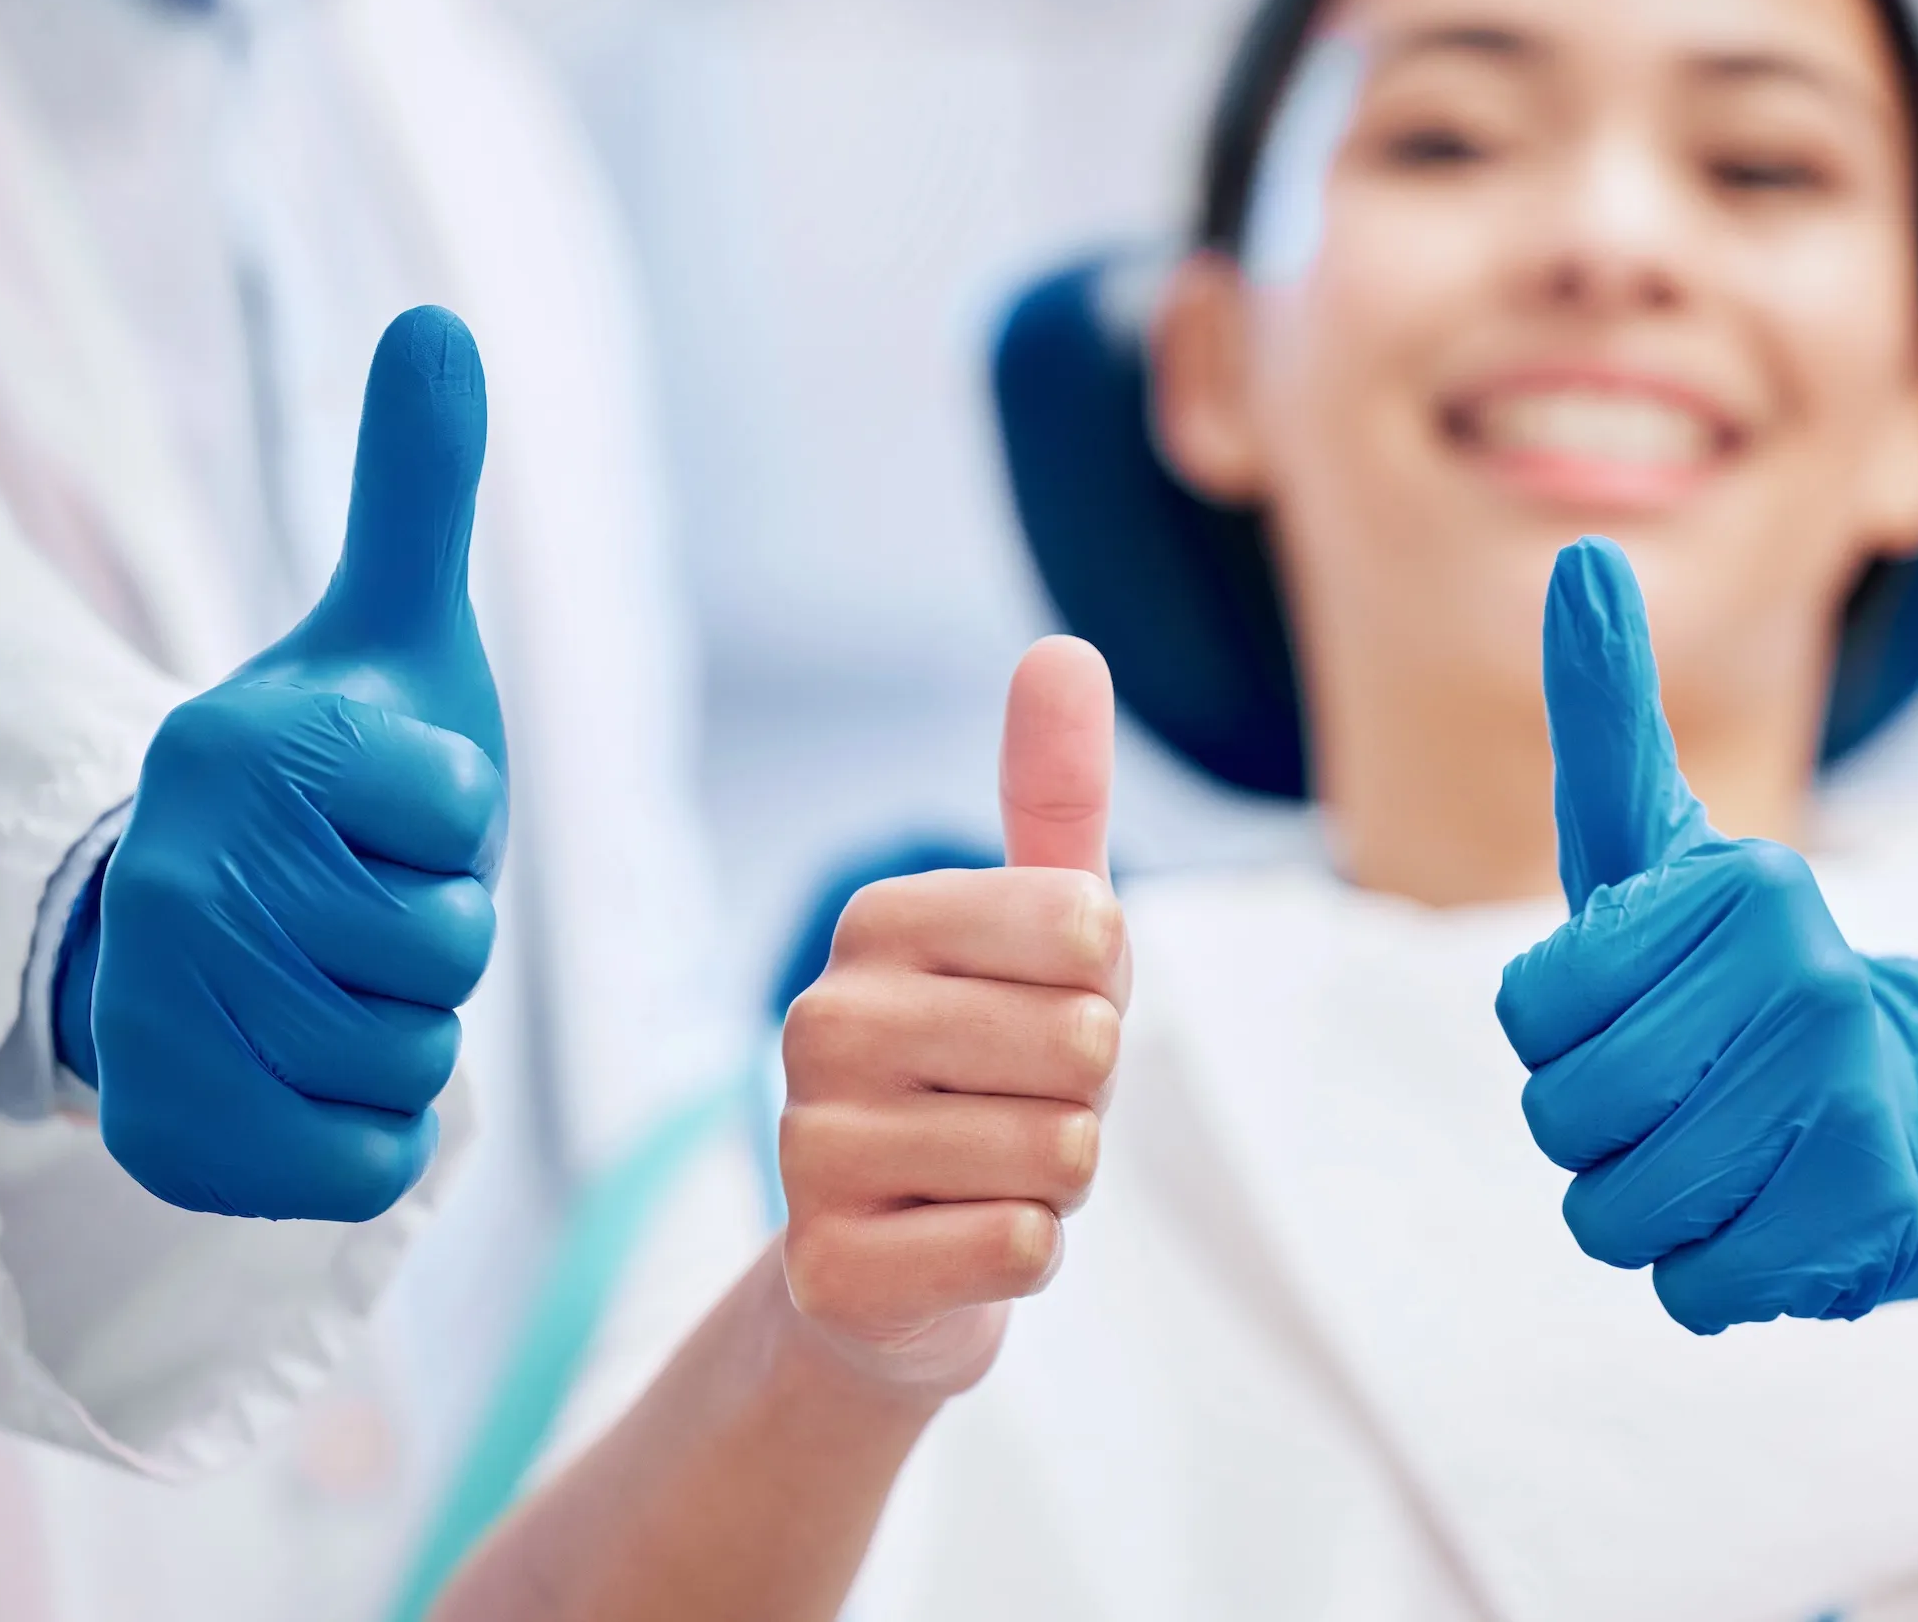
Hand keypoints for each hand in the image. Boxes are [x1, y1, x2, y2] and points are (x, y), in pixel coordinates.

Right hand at [57, 307, 508, 1221]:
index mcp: (246, 746)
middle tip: (365, 906)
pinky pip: (370, 1162)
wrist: (207, 928)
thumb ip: (414, 489)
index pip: (462, 815)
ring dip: (409, 1029)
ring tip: (337, 980)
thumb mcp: (389, 632)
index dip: (458, 824)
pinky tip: (313, 1068)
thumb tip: (438, 320)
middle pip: (447, 949)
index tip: (392, 809)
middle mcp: (185, 877)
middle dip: (437, 935)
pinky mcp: (172, 1139)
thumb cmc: (338, 783)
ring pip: (413, 1057)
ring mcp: (164, 1014)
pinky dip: (373, 1128)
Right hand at [777, 637, 1126, 1394]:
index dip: (1106, 990)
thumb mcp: (1035, 933)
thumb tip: (1062, 649)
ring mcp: (810, 1148)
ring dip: (1060, 1179)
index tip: (1042, 1012)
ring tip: (988, 1173)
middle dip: (1088, 1094)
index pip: (1092, 929)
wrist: (892, 1260)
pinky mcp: (831, 1268)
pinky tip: (961, 1241)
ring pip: (1061, 1153)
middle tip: (1020, 1106)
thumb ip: (1052, 795)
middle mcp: (821, 1019)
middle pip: (1085, 1046)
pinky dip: (1026, 1254)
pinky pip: (1021, 1247)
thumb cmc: (988, 1073)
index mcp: (877, 922)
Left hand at [1493, 538, 1917, 1332]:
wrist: (1917, 1096)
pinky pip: (1691, 1288)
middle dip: (1592, 1126)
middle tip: (1674, 1092)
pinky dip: (1708, 1269)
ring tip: (1717, 1150)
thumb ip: (1609, 715)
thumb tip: (1580, 560)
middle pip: (1565, 1121)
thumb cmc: (1739, 969)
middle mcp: (1804, 985)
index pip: (1531, 1015)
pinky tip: (1765, 1209)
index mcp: (1742, 891)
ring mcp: (1843, 1104)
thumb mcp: (1665, 843)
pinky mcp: (1864, 1219)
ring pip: (1614, 1217)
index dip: (1558, 1033)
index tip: (1634, 1006)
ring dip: (1642, 1203)